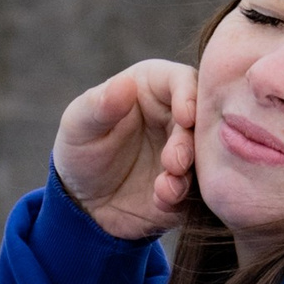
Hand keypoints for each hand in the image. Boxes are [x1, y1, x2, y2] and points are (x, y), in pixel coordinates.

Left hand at [52, 58, 198, 242]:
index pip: (183, 81)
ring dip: (189, 173)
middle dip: (190, 143)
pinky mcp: (189, 185)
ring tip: (166, 188)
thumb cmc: (81, 150)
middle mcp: (177, 117)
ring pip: (204, 157)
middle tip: (174, 163)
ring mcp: (187, 152)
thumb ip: (99, 105)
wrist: (84, 202)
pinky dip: (182, 196)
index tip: (185, 116)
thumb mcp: (79, 125)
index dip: (189, 96)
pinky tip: (160, 199)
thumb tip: (124, 83)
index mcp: (155, 88)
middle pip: (201, 121)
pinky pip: (197, 190)